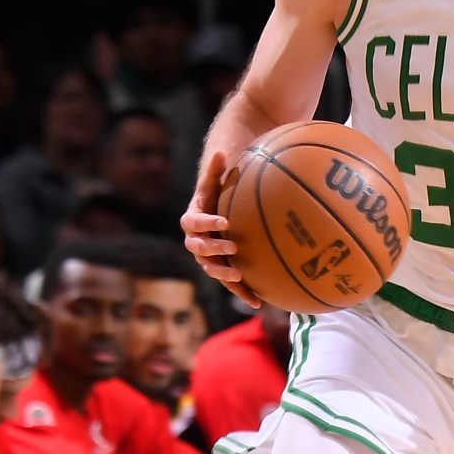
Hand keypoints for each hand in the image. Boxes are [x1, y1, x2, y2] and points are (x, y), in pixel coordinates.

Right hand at [183, 150, 259, 309]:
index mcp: (193, 220)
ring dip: (224, 275)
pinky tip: (260, 302)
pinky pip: (230, 283)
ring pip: (211, 269)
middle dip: (215, 250)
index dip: (207, 223)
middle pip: (199, 250)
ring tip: (239, 277)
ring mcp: (208, 258)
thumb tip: (221, 151)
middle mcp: (196, 241)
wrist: (217, 212)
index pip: (193, 223)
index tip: (224, 221)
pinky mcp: (222, 269)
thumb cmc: (217, 193)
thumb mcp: (216, 180)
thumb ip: (216, 169)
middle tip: (233, 248)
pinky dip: (243, 293)